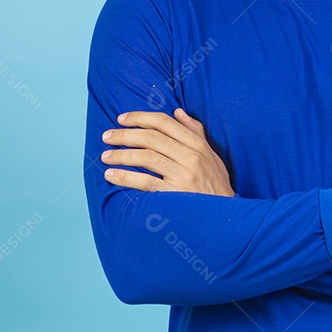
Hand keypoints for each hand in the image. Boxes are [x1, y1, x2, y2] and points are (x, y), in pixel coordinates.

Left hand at [101, 109, 234, 196]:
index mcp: (198, 145)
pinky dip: (125, 177)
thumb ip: (196, 133)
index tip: (121, 119)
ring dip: (121, 155)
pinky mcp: (175, 195)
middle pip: (151, 138)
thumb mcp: (212, 156)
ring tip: (105, 156)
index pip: (165, 122)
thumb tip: (178, 112)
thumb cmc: (216, 185)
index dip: (140, 117)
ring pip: (145, 157)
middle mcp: (191, 157)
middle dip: (125, 135)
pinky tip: (112, 175)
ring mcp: (183, 176)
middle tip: (107, 136)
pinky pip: (145, 182)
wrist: (226, 218)